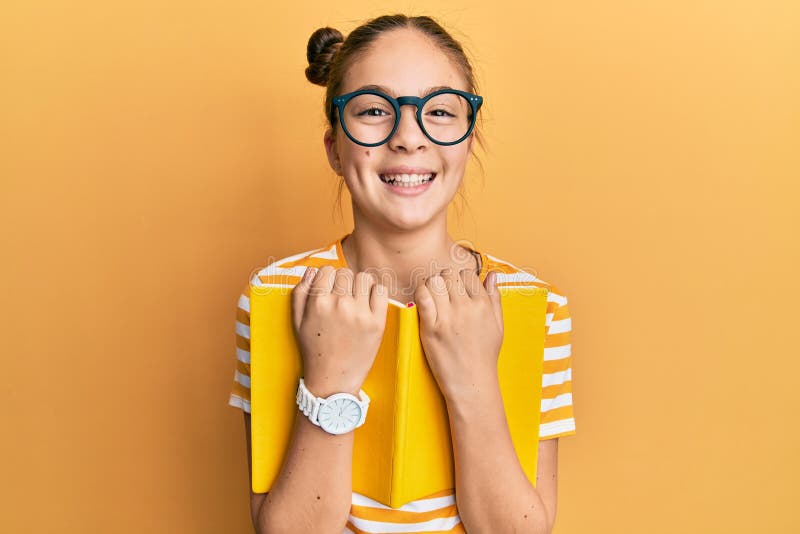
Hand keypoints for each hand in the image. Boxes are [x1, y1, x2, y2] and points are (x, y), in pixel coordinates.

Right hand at [291, 265, 388, 396]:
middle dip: (343, 282)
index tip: (329, 290)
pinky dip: (376, 293)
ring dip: (360, 286)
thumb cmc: (314, 351)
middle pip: (345, 273)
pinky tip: (368, 305)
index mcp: (318, 303)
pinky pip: (381, 291)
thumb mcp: (297, 322)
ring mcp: (360, 314)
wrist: (333, 381)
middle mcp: (340, 305)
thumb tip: (312, 270)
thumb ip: (300, 293)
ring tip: (356, 300)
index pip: (327, 270)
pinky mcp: (377, 323)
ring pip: (364, 278)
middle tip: (342, 298)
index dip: (327, 278)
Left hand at [414, 268, 503, 401]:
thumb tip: (492, 274)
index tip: (457, 291)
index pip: (467, 274)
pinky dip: (420, 294)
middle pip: (449, 274)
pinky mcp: (431, 329)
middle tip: (443, 294)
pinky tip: (423, 302)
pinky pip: (422, 298)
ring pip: (434, 282)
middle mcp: (466, 308)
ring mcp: (448, 318)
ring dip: (431, 286)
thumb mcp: (497, 325)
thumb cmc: (484, 354)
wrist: (472, 382)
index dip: (460, 279)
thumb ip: (494, 297)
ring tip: (433, 298)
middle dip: (444, 280)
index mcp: (483, 305)